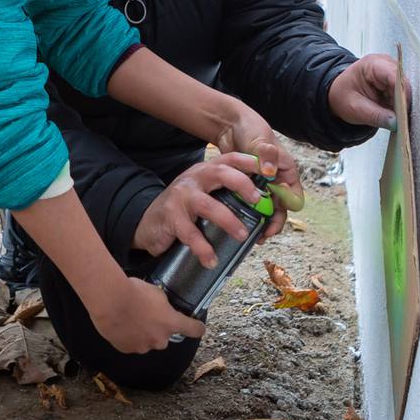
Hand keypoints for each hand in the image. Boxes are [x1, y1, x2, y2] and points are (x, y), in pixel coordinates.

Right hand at [88, 274, 203, 353]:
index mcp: (171, 323)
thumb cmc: (134, 292)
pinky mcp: (127, 349)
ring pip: (148, 341)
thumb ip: (164, 305)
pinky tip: (122, 324)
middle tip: (148, 315)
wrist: (110, 300)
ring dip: (144, 333)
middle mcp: (160, 339)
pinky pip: (132, 344)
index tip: (199, 327)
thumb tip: (162, 308)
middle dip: (159, 328)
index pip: (194, 330)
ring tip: (131, 318)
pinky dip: (130, 337)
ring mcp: (143, 346)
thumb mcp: (157, 293)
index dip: (197, 328)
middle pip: (165, 336)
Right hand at [132, 158, 265, 259]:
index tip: (270, 171)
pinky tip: (211, 260)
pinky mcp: (171, 217)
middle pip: (220, 172)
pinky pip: (190, 233)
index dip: (251, 162)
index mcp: (206, 171)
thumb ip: (227, 197)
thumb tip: (264, 210)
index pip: (230, 159)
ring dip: (228, 221)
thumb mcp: (205, 196)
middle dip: (242, 184)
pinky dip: (203, 248)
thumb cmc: (184, 210)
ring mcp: (181, 196)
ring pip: (208, 205)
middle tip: (257, 200)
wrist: (149, 223)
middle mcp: (194, 179)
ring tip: (242, 235)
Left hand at [213, 99, 298, 225]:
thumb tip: (270, 172)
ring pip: (265, 209)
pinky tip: (238, 222)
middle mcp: (276, 181)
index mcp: (286, 171)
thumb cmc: (251, 128)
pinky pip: (249, 204)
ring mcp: (261, 185)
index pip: (294, 197)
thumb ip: (266, 154)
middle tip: (263, 235)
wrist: (230, 124)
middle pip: (281, 208)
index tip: (275, 217)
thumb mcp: (260, 140)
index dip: (287, 209)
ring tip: (252, 235)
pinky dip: (246, 213)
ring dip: (260, 221)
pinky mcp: (246, 187)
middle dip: (273, 223)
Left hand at [329, 53, 401, 128]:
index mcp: (372, 64)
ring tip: (396, 119)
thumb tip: (396, 122)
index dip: (403, 93)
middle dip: (403, 102)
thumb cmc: (342, 96)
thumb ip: (376, 116)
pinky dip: (400, 107)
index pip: (395, 75)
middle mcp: (385, 64)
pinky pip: (403, 96)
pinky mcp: (394, 83)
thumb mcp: (356, 108)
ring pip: (406, 90)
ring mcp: (391, 73)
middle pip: (404, 83)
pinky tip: (395, 115)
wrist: (337, 95)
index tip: (405, 110)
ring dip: (402, 106)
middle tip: (401, 120)